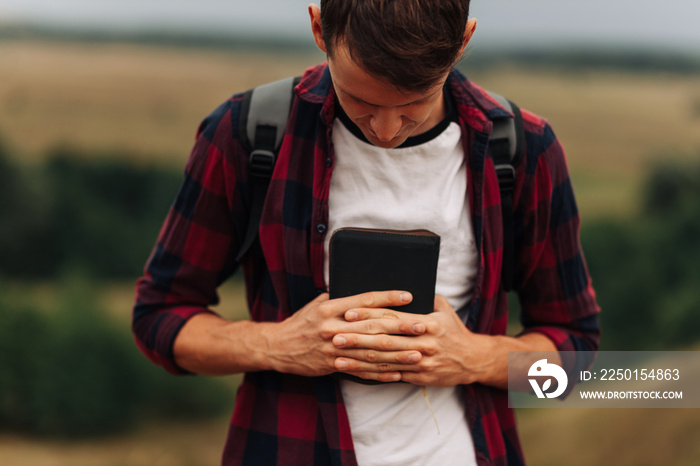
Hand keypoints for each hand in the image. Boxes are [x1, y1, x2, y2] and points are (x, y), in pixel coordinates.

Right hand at [264, 291, 426, 381]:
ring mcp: (333, 349)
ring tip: (417, 353)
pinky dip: (380, 373)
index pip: (364, 300)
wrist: (277, 347)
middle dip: (400, 326)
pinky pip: (361, 371)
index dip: (388, 298)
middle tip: (422, 325)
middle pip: (372, 327)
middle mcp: (332, 328)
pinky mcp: (332, 366)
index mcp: (330, 308)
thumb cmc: (301, 322)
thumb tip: (366, 296)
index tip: (408, 296)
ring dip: (396, 354)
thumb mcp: (318, 304)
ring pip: (370, 352)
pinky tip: (398, 373)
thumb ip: (341, 300)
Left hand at [332, 295, 496, 385]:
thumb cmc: (454, 329)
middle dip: (357, 338)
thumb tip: (401, 284)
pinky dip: (371, 374)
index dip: (369, 315)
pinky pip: (390, 375)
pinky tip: (354, 371)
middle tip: (334, 335)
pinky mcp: (418, 377)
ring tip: (337, 356)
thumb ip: (423, 296)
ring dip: (358, 359)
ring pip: (384, 360)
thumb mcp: (443, 307)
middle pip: (384, 340)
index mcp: (427, 323)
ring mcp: (420, 362)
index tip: (348, 313)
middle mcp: (423, 343)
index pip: (392, 317)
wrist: (473, 360)